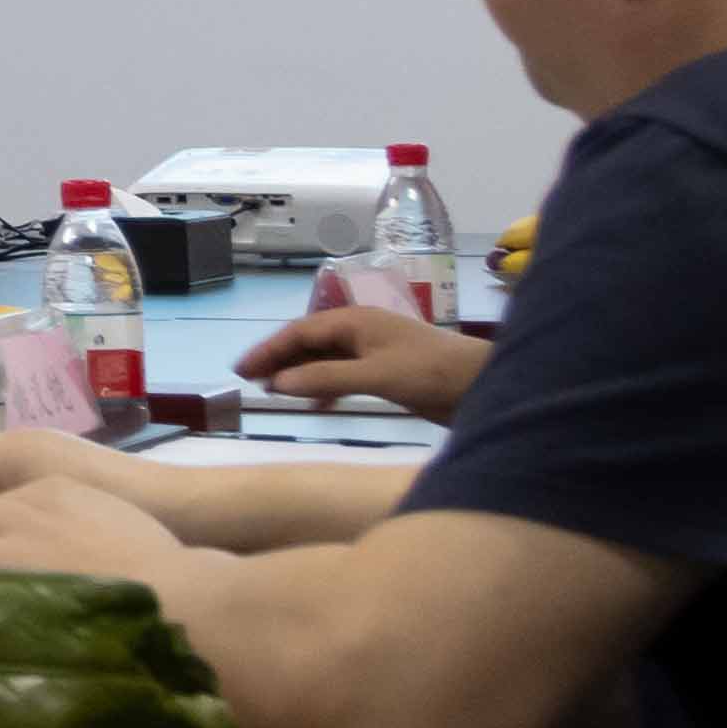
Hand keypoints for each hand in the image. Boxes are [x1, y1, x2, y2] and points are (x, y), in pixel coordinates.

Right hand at [238, 299, 490, 419]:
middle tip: (250, 382)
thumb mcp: (375, 375)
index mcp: (355, 321)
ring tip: (276, 394)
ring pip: (325, 359)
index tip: (242, 370)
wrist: (484, 384)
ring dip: (300, 374)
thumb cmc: (431, 372)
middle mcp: (360, 332)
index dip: (269, 349)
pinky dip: (325, 387)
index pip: (300, 331)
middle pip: (309, 342)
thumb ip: (325, 378)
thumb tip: (277, 382)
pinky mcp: (387, 373)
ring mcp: (374, 352)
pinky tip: (318, 406)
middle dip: (280, 360)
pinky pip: (343, 374)